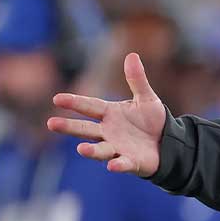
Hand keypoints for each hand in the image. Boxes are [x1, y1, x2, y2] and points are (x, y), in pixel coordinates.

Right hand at [47, 53, 164, 176]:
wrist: (168, 142)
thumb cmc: (152, 120)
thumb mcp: (146, 98)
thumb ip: (137, 80)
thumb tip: (131, 55)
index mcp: (110, 114)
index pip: (90, 106)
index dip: (74, 102)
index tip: (57, 99)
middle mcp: (109, 132)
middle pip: (86, 129)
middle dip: (70, 127)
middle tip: (51, 123)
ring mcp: (118, 148)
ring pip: (100, 149)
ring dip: (91, 150)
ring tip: (81, 149)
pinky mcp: (131, 162)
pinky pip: (123, 164)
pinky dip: (118, 165)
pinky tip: (113, 165)